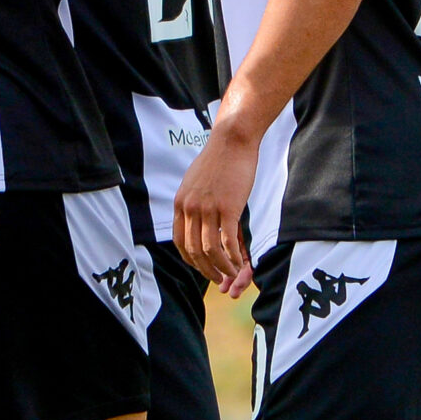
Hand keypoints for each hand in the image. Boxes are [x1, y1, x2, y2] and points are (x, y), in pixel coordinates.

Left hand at [174, 121, 259, 293]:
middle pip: (193, 250)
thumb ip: (192, 202)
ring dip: (221, 267)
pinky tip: (240, 263)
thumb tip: (195, 217)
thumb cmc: (218, 160)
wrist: (232, 140)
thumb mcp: (195, 183)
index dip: (190, 259)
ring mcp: (208, 208)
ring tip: (232, 274)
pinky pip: (227, 241)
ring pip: (210, 249)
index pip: (179, 241)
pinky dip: (233, 256)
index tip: (201, 267)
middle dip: (206, 269)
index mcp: (180, 204)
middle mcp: (190, 208)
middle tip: (219, 279)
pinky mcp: (228, 207)